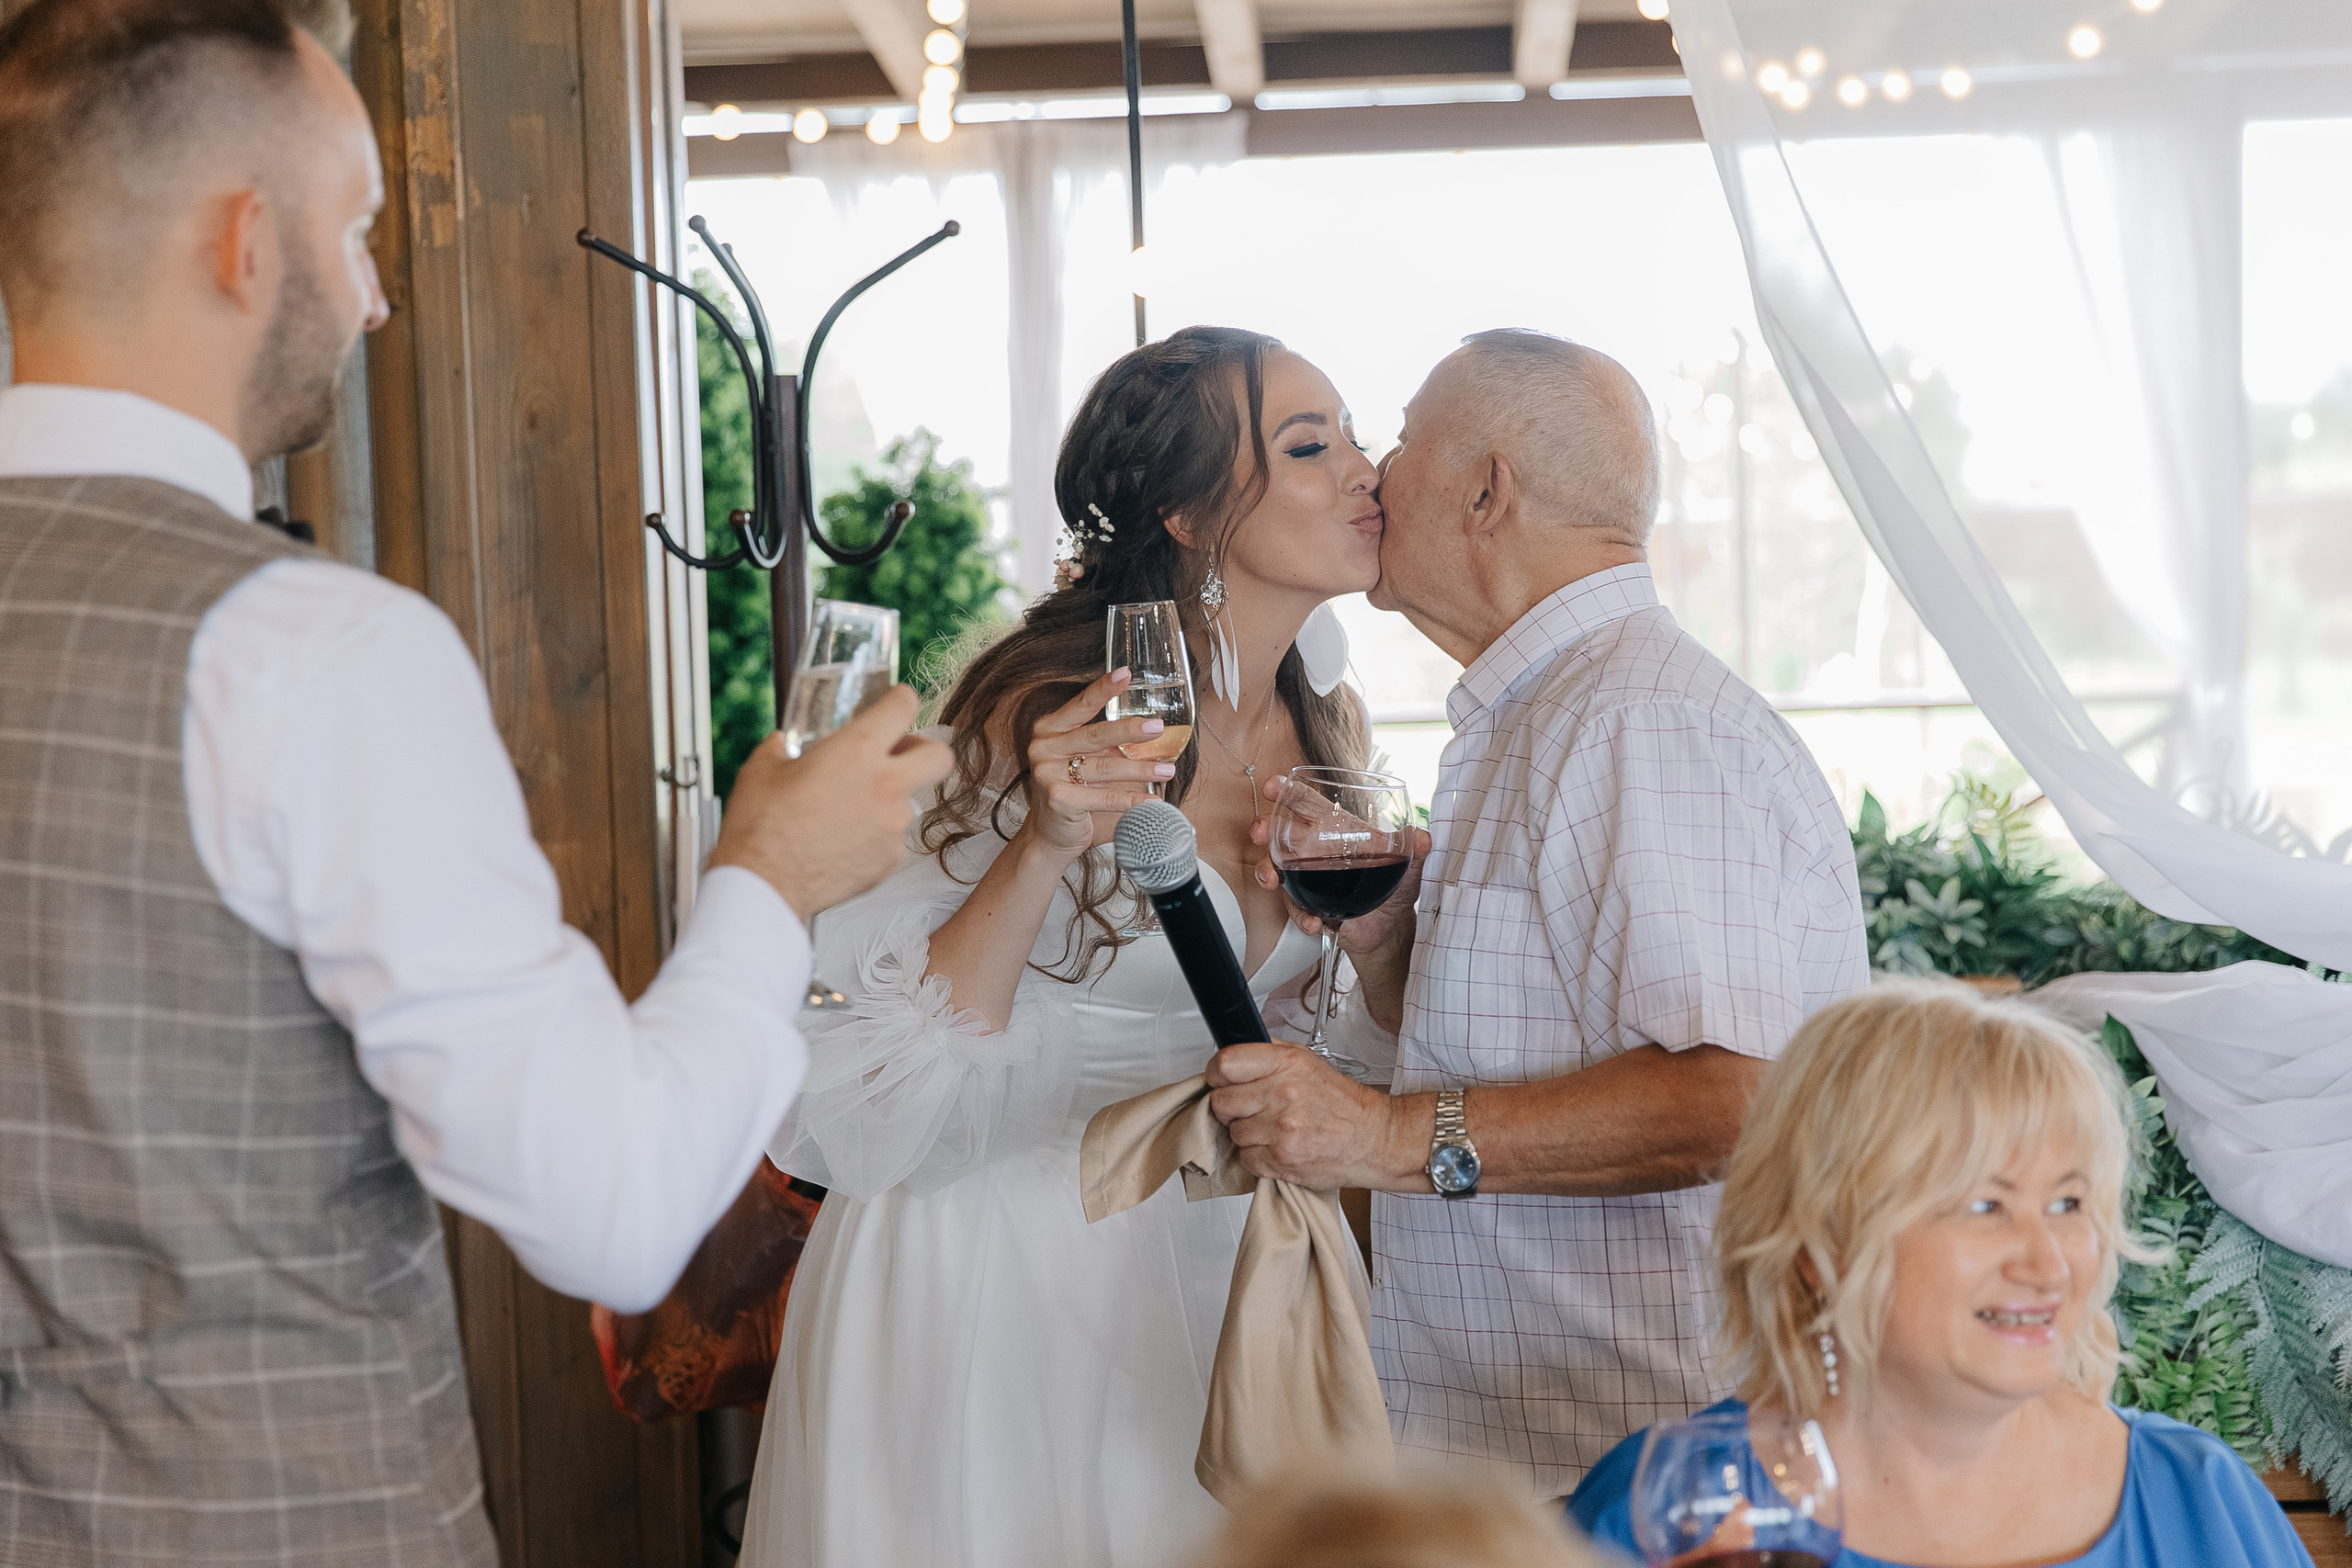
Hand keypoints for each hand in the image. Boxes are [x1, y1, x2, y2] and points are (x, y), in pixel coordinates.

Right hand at [709, 685, 953, 921]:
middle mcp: (886, 785)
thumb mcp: (763, 769)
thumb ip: (782, 747)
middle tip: (898, 757)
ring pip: (909, 802)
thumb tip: (782, 743)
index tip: (895, 704)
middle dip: (925, 752)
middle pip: (940, 756)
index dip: (900, 700)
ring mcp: (893, 825)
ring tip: (847, 810)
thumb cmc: (760, 826)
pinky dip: (875, 836)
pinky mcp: (890, 859)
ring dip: (887, 799)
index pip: (904, 707)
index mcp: (857, 750)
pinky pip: (893, 838)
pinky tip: (843, 841)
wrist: (763, 885)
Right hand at [1016, 667, 1176, 862]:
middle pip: (1094, 734)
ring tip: (1167, 769)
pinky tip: (1153, 800)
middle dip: (1130, 731)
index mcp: (1048, 730)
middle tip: (1158, 727)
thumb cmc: (1072, 790)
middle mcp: (1043, 748)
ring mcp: (1047, 774)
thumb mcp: (1084, 760)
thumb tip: (1150, 731)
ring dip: (1140, 769)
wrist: (1050, 834)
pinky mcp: (1058, 800)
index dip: (1103, 689)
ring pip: (1104, 767)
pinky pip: (1104, 797)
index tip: (1125, 674)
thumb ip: (1104, 744)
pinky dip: (1132, 799)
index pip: (1079, 705)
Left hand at [1205, 1041, 1417, 1190]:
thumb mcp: (1308, 1061)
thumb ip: (1269, 1053)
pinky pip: (1245, 1158)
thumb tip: (1233, 1051)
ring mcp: (1281, 1130)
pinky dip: (1258, 1156)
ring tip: (1273, 1128)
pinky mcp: (1280, 1160)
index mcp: (1287, 1064)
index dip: (1217, 1074)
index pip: (1225, 1064)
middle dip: (1231, 1106)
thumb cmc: (1342, 1103)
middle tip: (1251, 1107)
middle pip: (1221, 1101)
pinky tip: (1278, 1146)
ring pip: (1232, 1132)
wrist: (1372, 1139)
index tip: (1222, 1080)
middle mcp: (1283, 1094)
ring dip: (1248, 1132)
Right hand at [1251, 784, 1429, 961]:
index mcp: (1336, 830)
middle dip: (1265, 827)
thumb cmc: (1395, 888)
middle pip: (1281, 832)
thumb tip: (1423, 837)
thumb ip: (1415, 851)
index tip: (1275, 786)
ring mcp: (1306, 878)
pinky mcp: (1306, 904)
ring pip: (1275, 867)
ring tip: (1273, 879)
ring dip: (1267, 870)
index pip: (1308, 805)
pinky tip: (1314, 920)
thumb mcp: (1408, 867)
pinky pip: (1293, 906)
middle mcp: (1315, 850)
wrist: (1390, 929)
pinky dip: (1300, 914)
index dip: (1290, 793)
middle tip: (1261, 832)